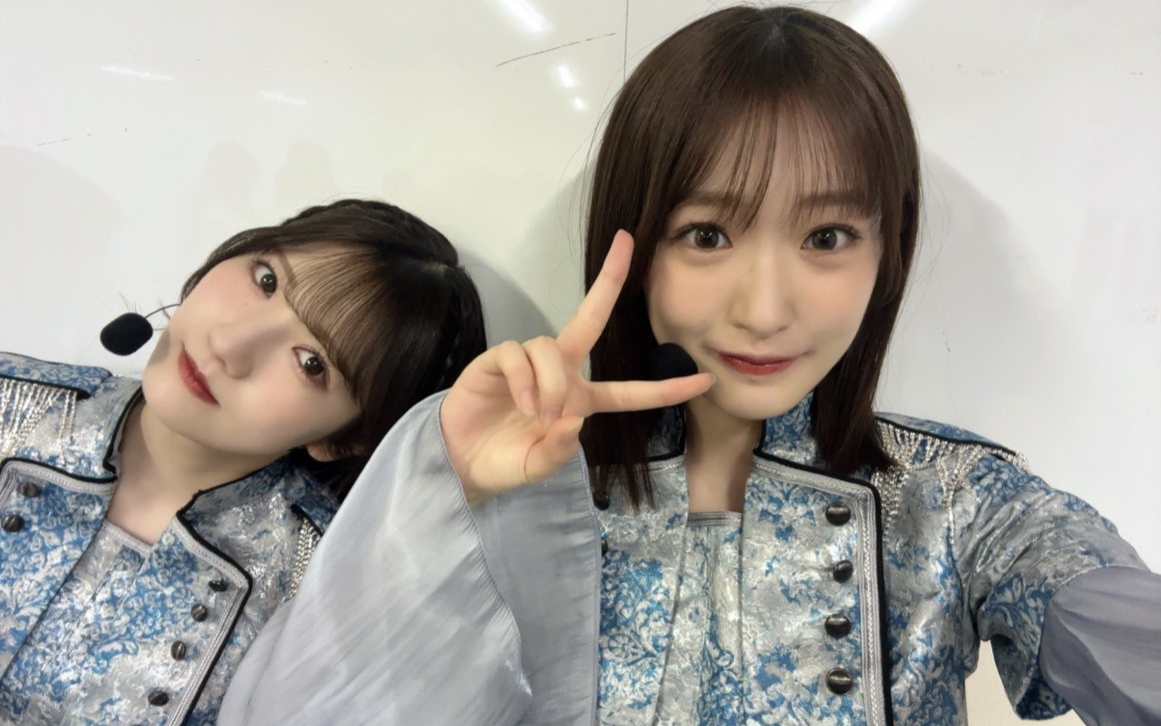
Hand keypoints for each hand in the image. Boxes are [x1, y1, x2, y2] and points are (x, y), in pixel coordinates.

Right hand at [441, 231, 713, 503]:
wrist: (461, 465)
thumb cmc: (506, 463)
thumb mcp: (540, 467)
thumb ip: (560, 451)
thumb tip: (573, 418)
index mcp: (581, 401)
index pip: (631, 392)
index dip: (666, 389)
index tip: (705, 381)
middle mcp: (559, 373)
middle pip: (590, 318)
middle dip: (609, 279)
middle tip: (627, 241)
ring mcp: (529, 363)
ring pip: (551, 345)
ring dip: (550, 382)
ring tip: (538, 414)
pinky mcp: (498, 360)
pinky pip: (519, 353)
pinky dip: (525, 378)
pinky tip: (521, 402)